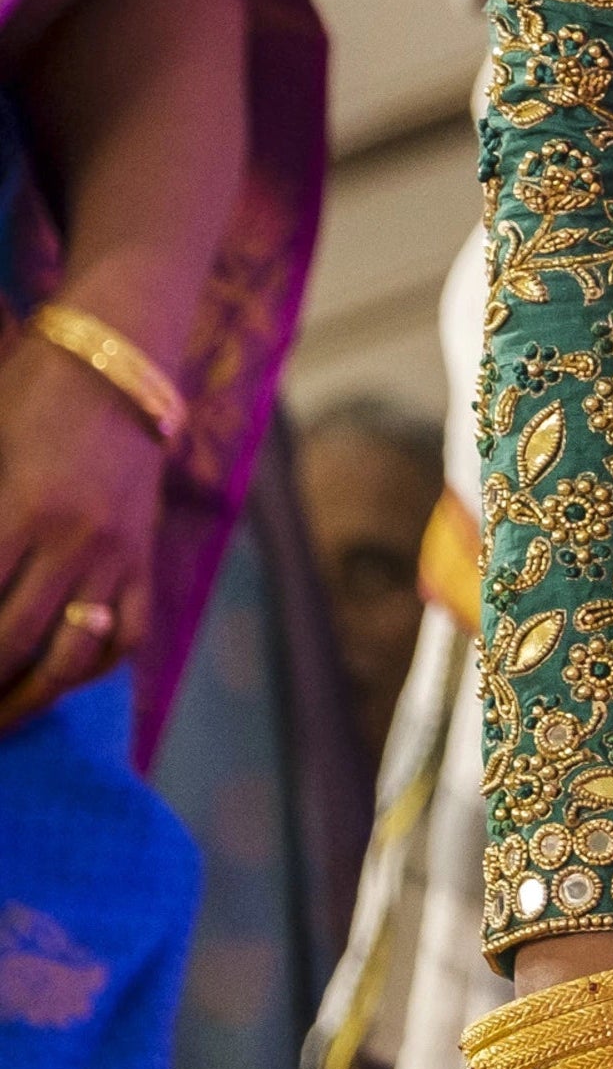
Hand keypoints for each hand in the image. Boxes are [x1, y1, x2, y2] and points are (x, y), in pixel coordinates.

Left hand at [0, 328, 161, 733]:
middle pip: (14, 644)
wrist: (122, 351)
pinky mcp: (143, 552)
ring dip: (29, 698)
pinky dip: (96, 665)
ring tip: (0, 717)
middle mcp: (76, 541)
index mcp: (26, 507)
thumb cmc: (33, 387)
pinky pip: (128, 631)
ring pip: (74, 655)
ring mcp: (118, 552)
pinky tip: (62, 674)